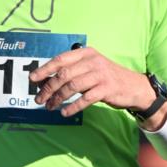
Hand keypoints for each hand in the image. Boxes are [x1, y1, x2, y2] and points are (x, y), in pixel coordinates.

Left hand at [29, 47, 166, 128]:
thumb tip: (46, 82)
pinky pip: (85, 99)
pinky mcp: (107, 89)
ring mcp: (100, 75)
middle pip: (64, 74)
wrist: (134, 87)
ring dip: (58, 98)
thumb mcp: (90, 69)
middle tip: (39, 99)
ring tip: (50, 107)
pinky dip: (73, 106)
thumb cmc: (106, 78)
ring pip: (72, 86)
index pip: (60, 59)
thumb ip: (71, 72)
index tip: (33, 79)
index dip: (45, 69)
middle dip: (49, 87)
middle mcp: (92, 61)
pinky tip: (65, 113)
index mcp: (86, 53)